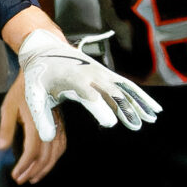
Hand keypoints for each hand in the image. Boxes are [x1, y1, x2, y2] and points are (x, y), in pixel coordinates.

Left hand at [0, 75, 66, 183]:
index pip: (32, 150)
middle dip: (33, 171)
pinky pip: (61, 146)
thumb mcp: (8, 107)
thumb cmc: (21, 91)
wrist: (40, 75)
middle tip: (21, 180)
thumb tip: (1, 149)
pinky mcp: (61, 125)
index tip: (15, 175)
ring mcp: (58, 125)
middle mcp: (50, 125)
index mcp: (36, 121)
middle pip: (45, 156)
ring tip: (33, 178)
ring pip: (56, 153)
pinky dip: (55, 159)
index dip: (25, 165)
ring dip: (45, 169)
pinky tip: (46, 164)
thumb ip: (6, 128)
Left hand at [17, 27, 159, 141]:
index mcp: (73, 78)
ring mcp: (102, 73)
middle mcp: (91, 74)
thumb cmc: (40, 74)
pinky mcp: (107, 74)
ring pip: (124, 88)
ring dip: (138, 102)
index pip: (89, 94)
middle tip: (136, 126)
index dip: (100, 107)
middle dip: (125, 108)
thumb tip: (48, 138)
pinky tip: (153, 110)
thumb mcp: (33, 93)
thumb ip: (40, 116)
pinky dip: (140, 97)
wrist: (46, 48)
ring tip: (151, 119)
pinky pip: (127, 86)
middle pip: (112, 91)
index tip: (110, 123)